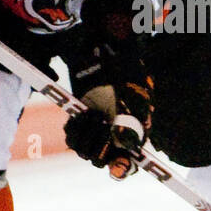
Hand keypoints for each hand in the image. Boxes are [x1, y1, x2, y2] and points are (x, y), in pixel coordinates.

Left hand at [64, 0, 152, 179]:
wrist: (104, 43)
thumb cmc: (123, 63)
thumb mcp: (133, 89)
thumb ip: (135, 117)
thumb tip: (131, 145)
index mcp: (137, 127)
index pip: (132, 160)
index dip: (125, 168)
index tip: (116, 168)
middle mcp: (118, 130)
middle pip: (106, 159)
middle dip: (98, 147)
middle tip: (95, 122)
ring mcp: (100, 125)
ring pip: (87, 150)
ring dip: (83, 138)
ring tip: (85, 115)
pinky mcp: (82, 117)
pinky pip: (74, 137)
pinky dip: (73, 131)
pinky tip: (76, 116)